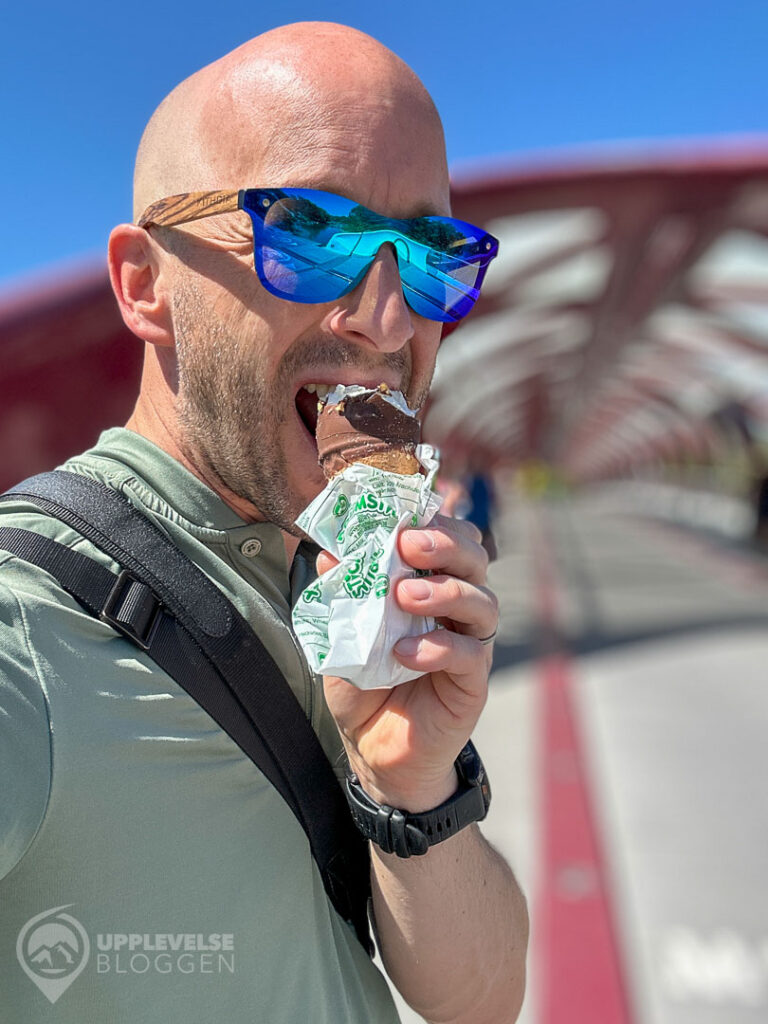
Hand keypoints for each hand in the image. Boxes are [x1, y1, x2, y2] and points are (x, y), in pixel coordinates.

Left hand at [319, 515, 497, 812]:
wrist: (373, 748)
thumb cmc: (363, 683)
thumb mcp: (342, 634)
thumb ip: (340, 595)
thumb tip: (327, 551)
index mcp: (430, 582)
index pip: (448, 536)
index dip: (432, 519)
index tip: (400, 515)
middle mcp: (458, 605)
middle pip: (474, 557)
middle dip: (445, 543)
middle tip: (408, 544)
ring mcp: (470, 641)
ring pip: (482, 601)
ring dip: (445, 590)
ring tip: (404, 596)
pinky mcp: (473, 681)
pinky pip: (470, 654)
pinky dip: (439, 647)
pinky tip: (406, 653)